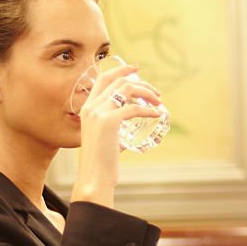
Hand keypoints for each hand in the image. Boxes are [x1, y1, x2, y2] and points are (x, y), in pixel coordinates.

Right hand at [70, 62, 162, 207]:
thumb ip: (115, 124)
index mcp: (87, 108)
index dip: (120, 69)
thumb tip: (134, 117)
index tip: (135, 68)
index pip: (102, 78)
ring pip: (126, 89)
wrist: (94, 177)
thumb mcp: (105, 136)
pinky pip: (134, 108)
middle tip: (156, 92)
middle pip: (118, 81)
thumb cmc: (102, 161)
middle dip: (140, 82)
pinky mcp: (109, 122)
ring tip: (159, 101)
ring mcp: (99, 113)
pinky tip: (156, 114)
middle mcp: (91, 107)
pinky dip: (148, 109)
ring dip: (146, 92)